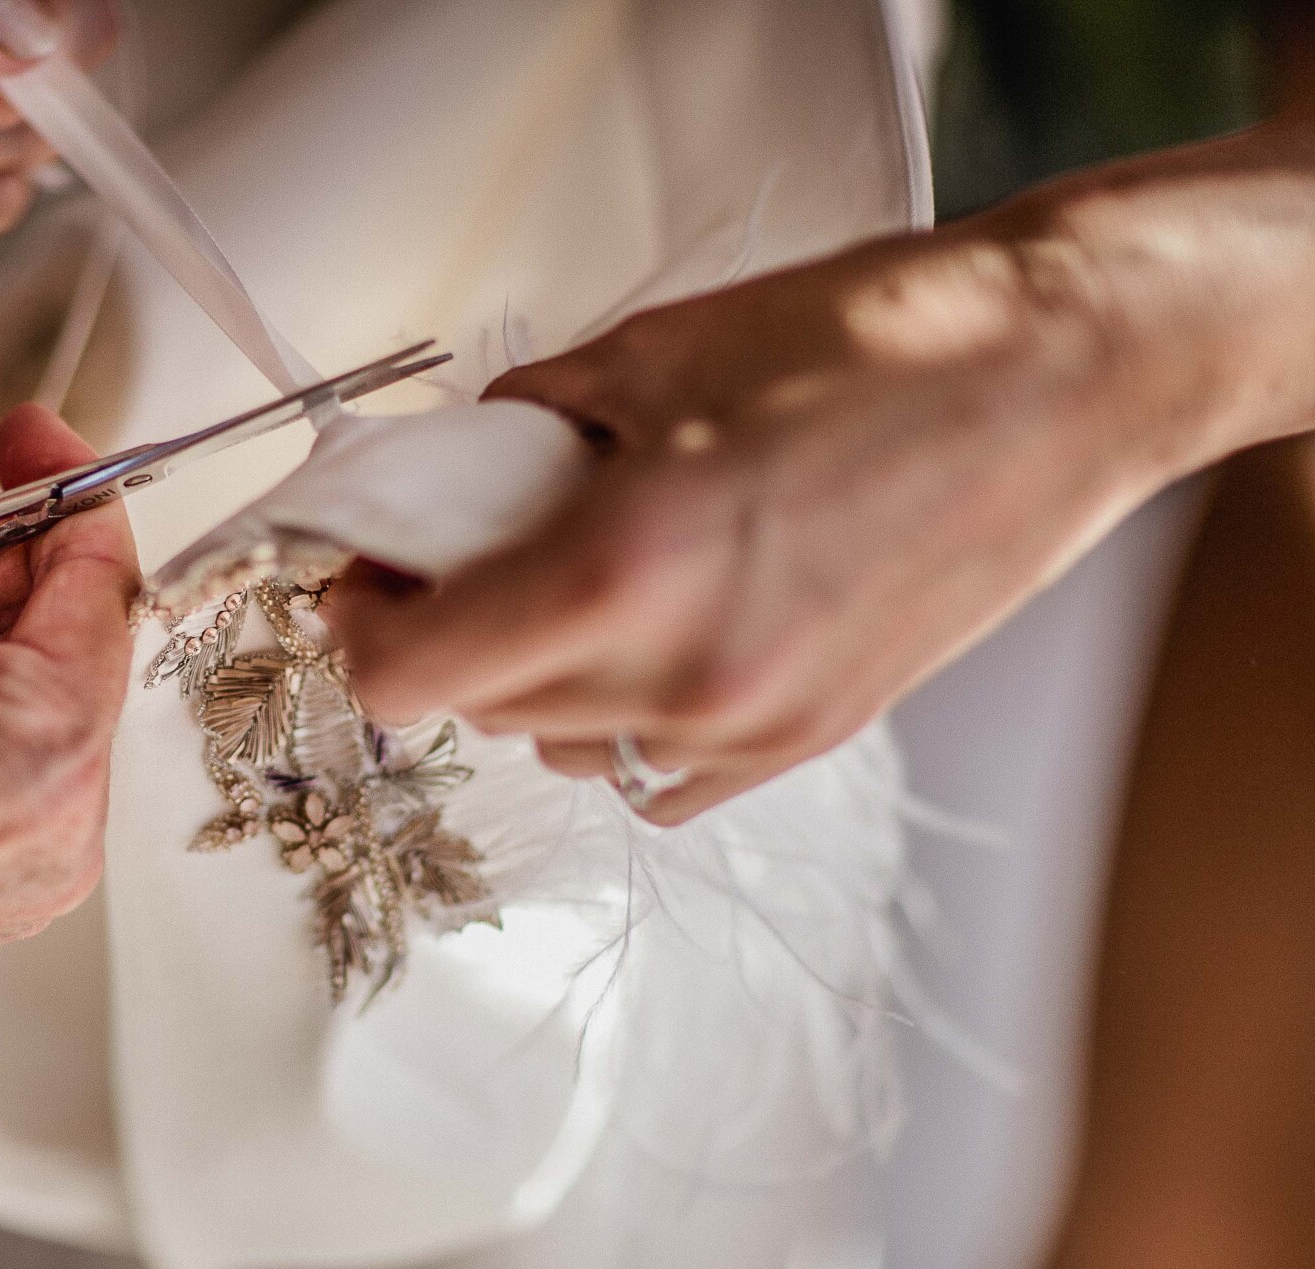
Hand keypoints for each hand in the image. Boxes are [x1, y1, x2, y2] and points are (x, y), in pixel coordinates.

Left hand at [329, 214, 1202, 823]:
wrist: (1059, 379)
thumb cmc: (876, 342)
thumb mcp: (658, 350)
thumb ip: (527, 423)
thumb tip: (459, 463)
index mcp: (620, 570)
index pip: (411, 674)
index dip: (360, 628)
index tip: (366, 579)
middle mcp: (678, 677)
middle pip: (483, 710)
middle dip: (447, 637)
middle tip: (459, 557)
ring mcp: (750, 726)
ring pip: (567, 749)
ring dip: (534, 681)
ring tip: (576, 587)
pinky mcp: (811, 742)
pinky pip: (660, 775)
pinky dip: (623, 721)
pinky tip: (653, 641)